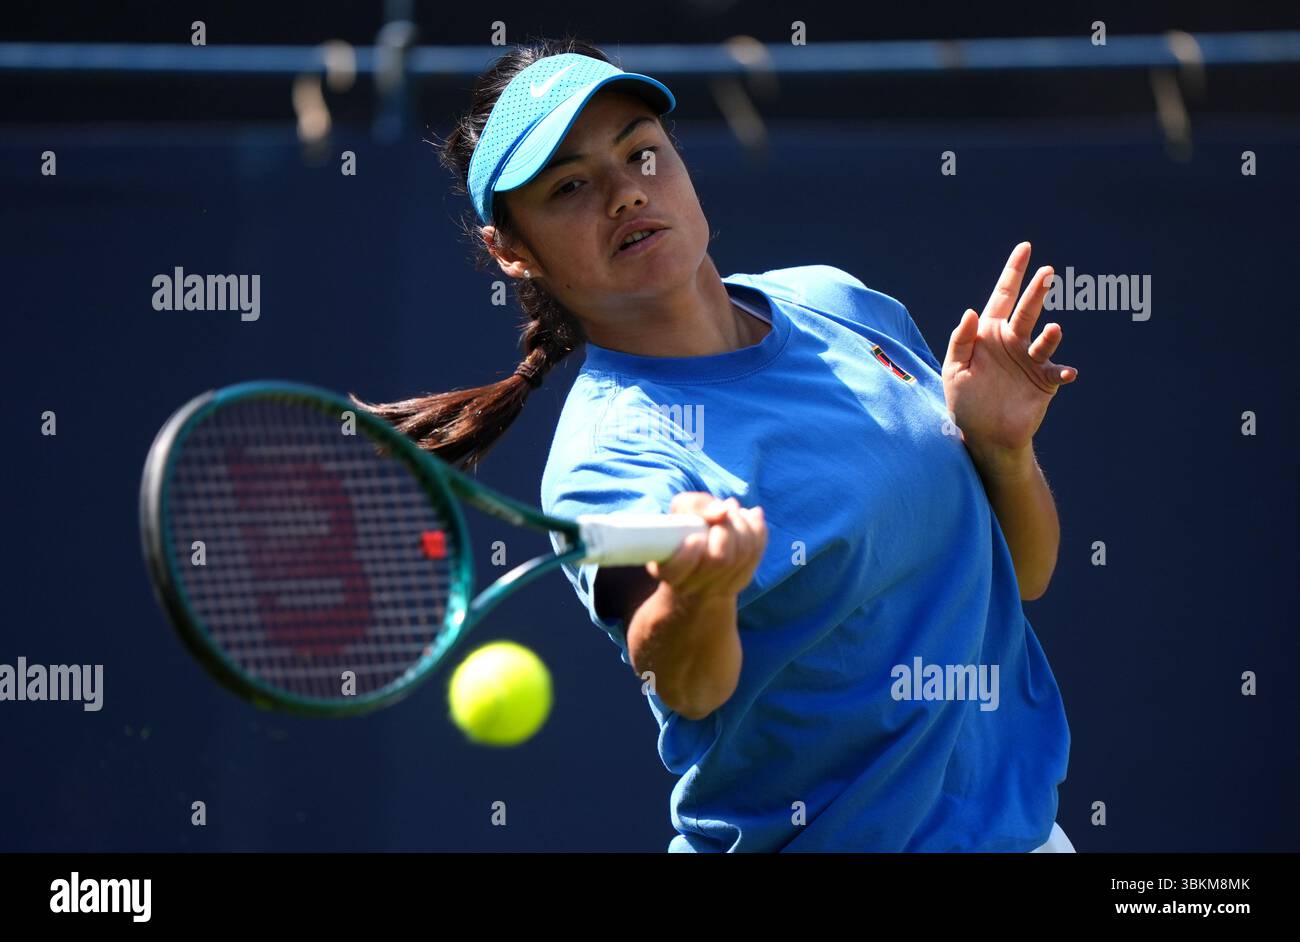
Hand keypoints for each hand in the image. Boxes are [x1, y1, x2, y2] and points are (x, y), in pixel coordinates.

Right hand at [646, 493, 766, 598]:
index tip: (696, 538)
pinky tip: (749, 516)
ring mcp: (717, 588)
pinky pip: (756, 553)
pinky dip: (756, 529)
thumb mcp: (680, 510)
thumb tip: (723, 510)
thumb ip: (694, 505)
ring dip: (742, 525)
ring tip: (733, 509)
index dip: (688, 555)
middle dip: (726, 529)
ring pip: (742, 555)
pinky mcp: (740, 581)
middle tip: (723, 511)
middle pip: (719, 560)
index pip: (675, 571)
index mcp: (666, 570)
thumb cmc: (684, 528)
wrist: (698, 554)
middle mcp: (690, 586)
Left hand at [943, 242, 1078, 467]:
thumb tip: (970, 312)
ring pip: (1044, 339)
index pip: (1002, 296)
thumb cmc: (965, 401)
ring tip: (1054, 329)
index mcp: (990, 333)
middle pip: (1027, 310)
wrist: (984, 434)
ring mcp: (1030, 359)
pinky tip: (1067, 372)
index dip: (1013, 272)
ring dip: (1051, 334)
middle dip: (1037, 291)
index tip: (1026, 248)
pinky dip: (1063, 370)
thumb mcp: (954, 370)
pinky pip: (1057, 372)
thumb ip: (960, 341)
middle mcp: (1013, 341)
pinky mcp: (1044, 381)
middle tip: (1047, 273)